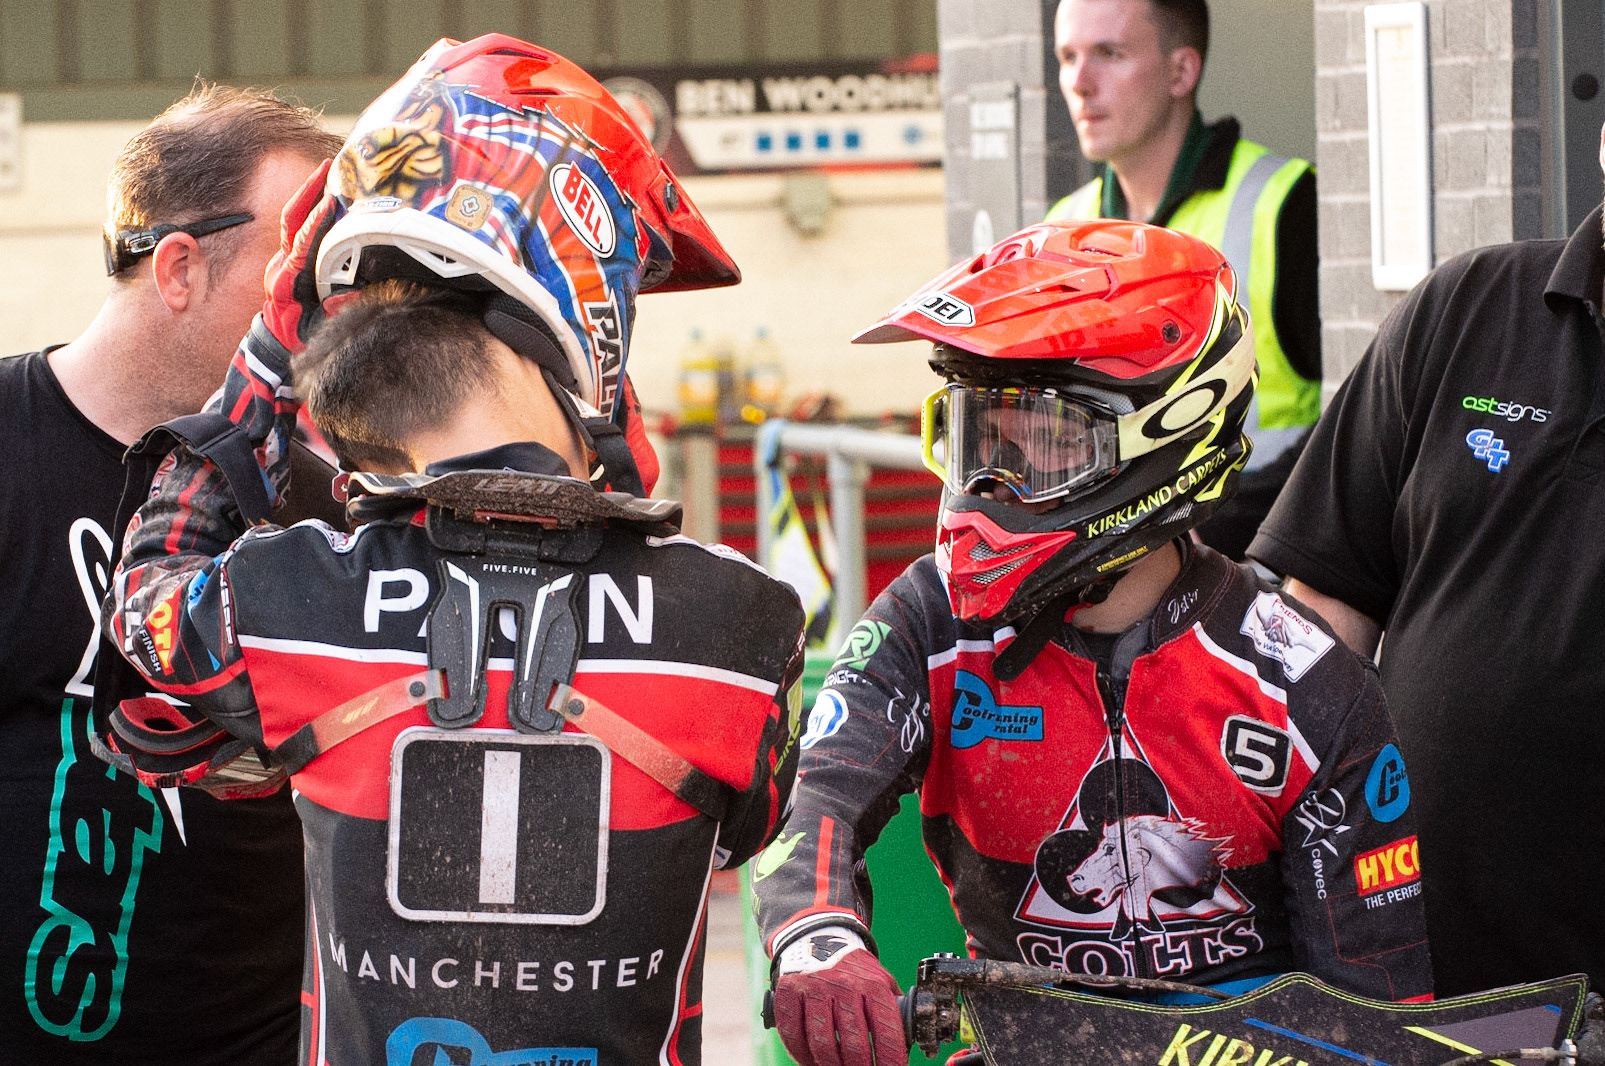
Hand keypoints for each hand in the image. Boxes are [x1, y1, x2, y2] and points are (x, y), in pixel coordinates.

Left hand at [261, 158, 341, 351]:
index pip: (303, 241)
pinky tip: (329, 196)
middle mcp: (283, 262)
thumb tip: (351, 295)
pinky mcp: (290, 257)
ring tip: (330, 172)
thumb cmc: (296, 337)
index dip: (317, 220)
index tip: (331, 199)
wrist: (275, 342)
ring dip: (310, 194)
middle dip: (309, 190)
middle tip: (329, 166)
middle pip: (293, 217)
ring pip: (295, 218)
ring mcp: (284, 258)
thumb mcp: (316, 329)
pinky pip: (300, 227)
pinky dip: (312, 209)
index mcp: (288, 278)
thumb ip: (333, 311)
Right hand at [772, 927, 906, 1065]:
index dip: (890, 1057)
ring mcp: (813, 987)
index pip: (885, 1028)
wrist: (816, 939)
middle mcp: (843, 985)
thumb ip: (893, 1006)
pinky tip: (812, 1063)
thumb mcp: (879, 979)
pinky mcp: (788, 992)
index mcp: (871, 984)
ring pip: (822, 1042)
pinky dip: (802, 1056)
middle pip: (853, 1042)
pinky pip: (793, 1034)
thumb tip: (910, 1038)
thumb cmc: (853, 971)